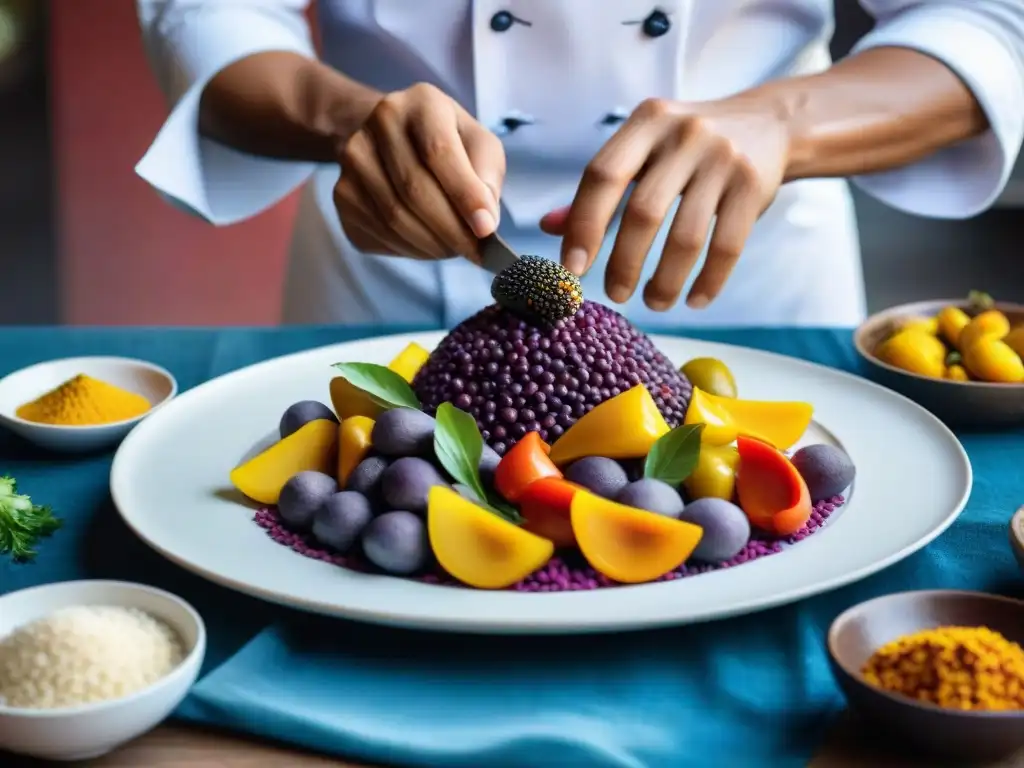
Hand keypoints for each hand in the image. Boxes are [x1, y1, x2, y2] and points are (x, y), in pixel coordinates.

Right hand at [334, 83, 504, 260]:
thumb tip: (484, 223)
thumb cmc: (449, 142)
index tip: (486, 230)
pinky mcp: (342, 193)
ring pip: (393, 217)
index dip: (464, 196)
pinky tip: (426, 244)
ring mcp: (354, 158)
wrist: (392, 138)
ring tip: (453, 248)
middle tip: (474, 251)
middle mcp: (381, 122)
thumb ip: (487, 179)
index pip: (440, 152)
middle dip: (450, 230)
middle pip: (413, 190)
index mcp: (423, 103)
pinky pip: (377, 233)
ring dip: (431, 245)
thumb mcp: (480, 146)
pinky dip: (409, 249)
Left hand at [540, 96, 789, 309]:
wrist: (769, 124)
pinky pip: (728, 245)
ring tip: (653, 303)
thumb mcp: (644, 150)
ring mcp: (723, 159)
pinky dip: (708, 280)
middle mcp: (684, 134)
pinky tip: (694, 299)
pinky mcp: (754, 185)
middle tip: (614, 295)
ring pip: (687, 236)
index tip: (572, 269)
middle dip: (624, 263)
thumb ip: (600, 186)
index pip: (602, 176)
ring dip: (666, 280)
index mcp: (646, 122)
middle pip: (644, 212)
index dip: (583, 225)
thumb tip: (549, 226)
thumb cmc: (688, 146)